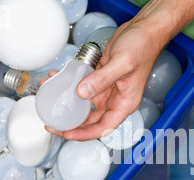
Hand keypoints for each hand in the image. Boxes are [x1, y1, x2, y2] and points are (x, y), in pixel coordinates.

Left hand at [42, 0, 193, 141]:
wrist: (144, 30)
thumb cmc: (142, 47)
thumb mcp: (122, 64)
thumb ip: (102, 80)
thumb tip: (82, 93)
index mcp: (124, 104)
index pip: (103, 127)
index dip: (84, 134)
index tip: (67, 133)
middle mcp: (115, 100)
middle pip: (91, 120)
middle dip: (71, 123)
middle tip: (52, 122)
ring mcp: (107, 90)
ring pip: (84, 104)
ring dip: (67, 103)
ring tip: (50, 99)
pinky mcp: (100, 78)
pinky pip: (82, 86)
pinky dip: (69, 84)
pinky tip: (57, 78)